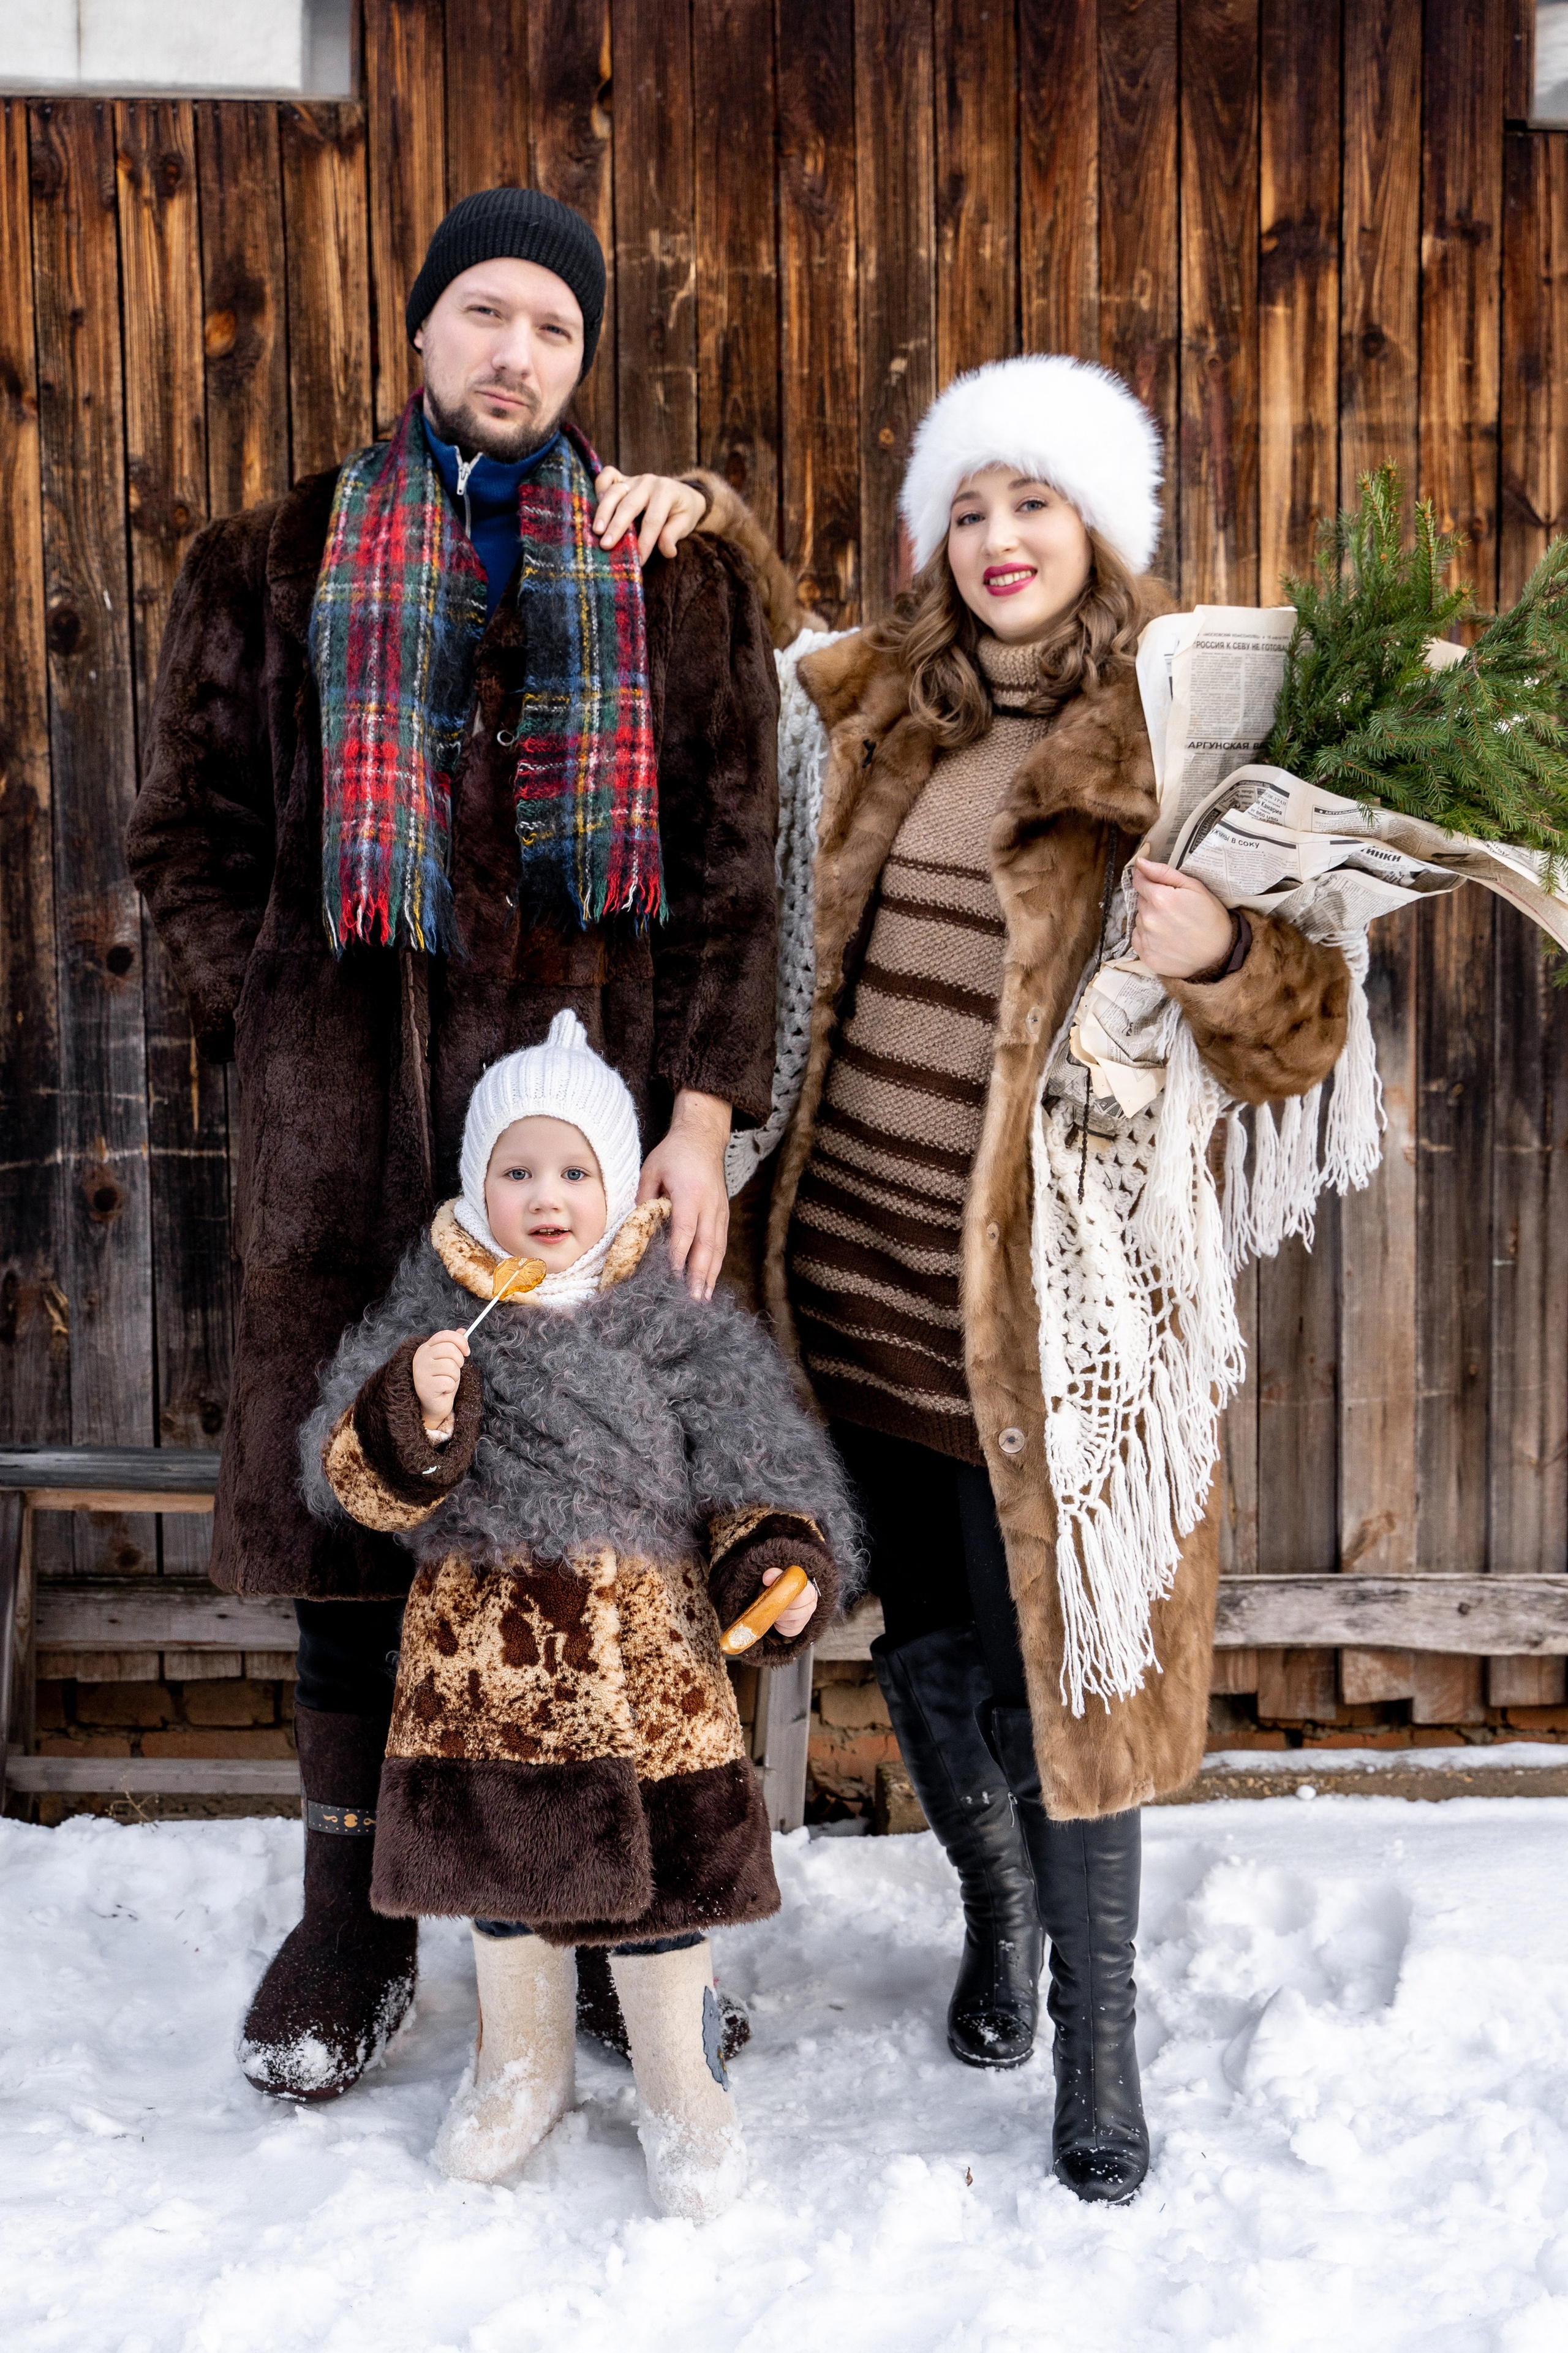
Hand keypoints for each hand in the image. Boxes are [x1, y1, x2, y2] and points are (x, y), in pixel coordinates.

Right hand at [410, 1329, 468, 1433]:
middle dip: (459, 1362)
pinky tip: (442, 1391)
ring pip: (450, 1366)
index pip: (444, 1335)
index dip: (460, 1341)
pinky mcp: (424, 1386)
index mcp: (425, 1348)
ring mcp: (420, 1372)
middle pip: (450, 1349)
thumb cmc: (442, 1381)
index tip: (467, 1352)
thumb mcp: (449, 1360)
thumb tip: (463, 1330)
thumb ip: (454, 1345)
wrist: (434, 1404)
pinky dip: (450, 1388)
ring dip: (454, 1377)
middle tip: (454, 1372)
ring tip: (446, 1381)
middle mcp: (420, 1357)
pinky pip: (448, 1382)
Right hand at [592, 468, 706, 562]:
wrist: (682, 493)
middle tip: (606, 545)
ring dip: (604, 511)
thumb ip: (674, 535)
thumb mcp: (685, 523)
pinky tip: (595, 503)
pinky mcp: (624, 478)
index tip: (638, 561)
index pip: (653, 520)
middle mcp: (649, 482)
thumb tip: (668, 551)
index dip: (645, 542)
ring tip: (596, 530)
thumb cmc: (682, 512)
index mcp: (666, 492)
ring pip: (615, 491)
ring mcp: (635, 478)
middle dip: (617, 527)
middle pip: (630, 505)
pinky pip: (608, 475)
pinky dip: (600, 485)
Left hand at [637, 1087, 731, 1299]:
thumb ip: (645, 1199)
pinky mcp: (724, 1213)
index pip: (684, 1231)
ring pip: (717, 1248)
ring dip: (711, 1275)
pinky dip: (716, 1264)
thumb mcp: (651, 1169)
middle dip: (699, 1275)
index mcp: (689, 1193)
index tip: (672, 1277)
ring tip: (703, 1299)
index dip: (678, 1255)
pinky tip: (710, 1281)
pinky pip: (721, 1243)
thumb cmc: (674, 1153)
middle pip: (705, 1246)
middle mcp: (708, 1205)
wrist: (703, 1137)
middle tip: (693, 1300)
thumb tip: (637, 1228)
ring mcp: (720, 1210)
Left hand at [762, 1565, 819, 1638]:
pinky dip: (781, 1627)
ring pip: (796, 1623)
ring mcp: (806, 1617)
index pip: (806, 1596)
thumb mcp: (778, 1577)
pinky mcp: (799, 1627)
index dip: (792, 1597)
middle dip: (785, 1611)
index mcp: (810, 1590)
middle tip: (774, 1608)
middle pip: (802, 1612)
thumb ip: (773, 1574)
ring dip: (782, 1619)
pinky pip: (790, 1631)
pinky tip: (776, 1619)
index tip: (779, 1597)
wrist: (779, 1596)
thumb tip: (767, 1578)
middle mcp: (811, 1604)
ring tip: (773, 1612)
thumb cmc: (780, 1586)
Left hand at [1129, 857, 1235, 979]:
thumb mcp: (1194, 887)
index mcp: (1160, 898)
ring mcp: (1147, 939)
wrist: (1220, 954)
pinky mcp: (1146, 956)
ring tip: (1173, 926)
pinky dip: (1149, 937)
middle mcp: (1149, 919)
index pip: (1140, 882)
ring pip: (1140, 920)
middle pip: (1141, 901)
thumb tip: (1140, 862)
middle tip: (1175, 911)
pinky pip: (1139, 938)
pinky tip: (1166, 939)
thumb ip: (1163, 873)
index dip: (1150, 883)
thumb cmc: (1211, 918)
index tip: (1162, 889)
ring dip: (1151, 920)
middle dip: (1154, 902)